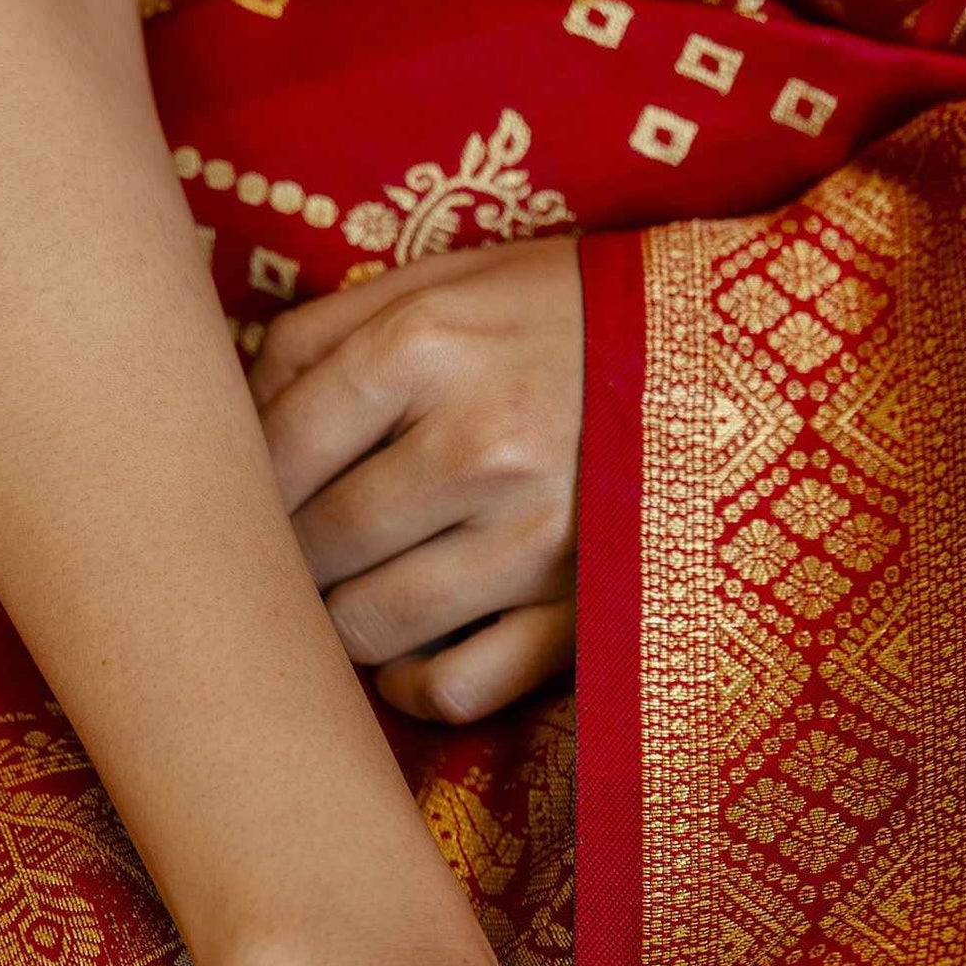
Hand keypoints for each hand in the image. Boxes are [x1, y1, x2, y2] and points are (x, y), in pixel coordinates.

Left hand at [249, 239, 582, 723]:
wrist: (736, 359)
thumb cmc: (577, 313)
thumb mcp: (455, 276)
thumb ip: (333, 327)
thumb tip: (229, 406)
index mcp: (427, 346)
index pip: (273, 447)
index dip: (239, 488)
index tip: (243, 501)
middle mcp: (475, 446)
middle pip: (314, 544)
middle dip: (285, 560)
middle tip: (293, 556)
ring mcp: (533, 543)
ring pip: (371, 624)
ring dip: (338, 624)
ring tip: (346, 601)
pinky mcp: (583, 611)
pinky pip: (457, 687)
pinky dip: (410, 690)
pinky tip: (403, 664)